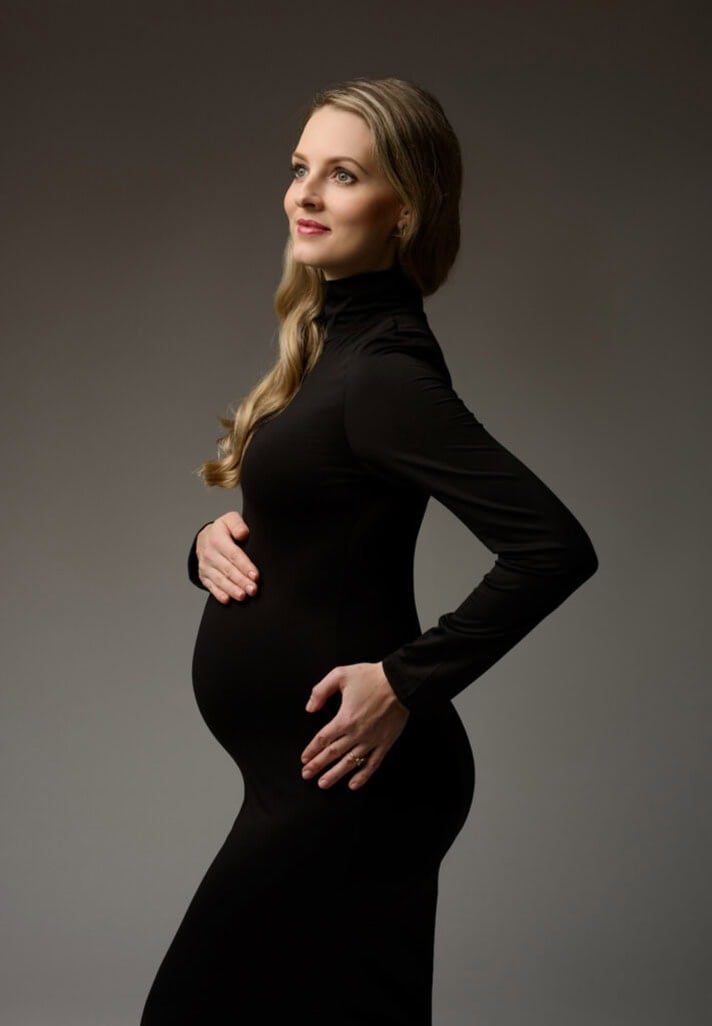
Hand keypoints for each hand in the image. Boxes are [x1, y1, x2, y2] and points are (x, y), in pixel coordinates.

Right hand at [196, 512, 259, 603]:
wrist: (205, 538)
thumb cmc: (223, 530)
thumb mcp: (229, 520)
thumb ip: (237, 524)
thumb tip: (244, 534)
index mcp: (217, 539)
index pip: (233, 554)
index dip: (245, 566)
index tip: (255, 575)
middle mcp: (209, 553)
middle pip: (228, 569)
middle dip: (241, 581)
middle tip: (253, 590)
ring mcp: (205, 566)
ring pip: (220, 580)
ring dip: (232, 589)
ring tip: (243, 596)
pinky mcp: (204, 576)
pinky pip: (211, 586)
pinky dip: (219, 594)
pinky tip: (227, 600)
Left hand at [300, 661, 409, 790]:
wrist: (400, 682)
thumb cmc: (371, 677)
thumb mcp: (340, 675)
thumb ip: (321, 691)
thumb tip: (310, 708)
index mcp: (344, 718)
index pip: (323, 739)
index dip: (312, 750)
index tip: (304, 759)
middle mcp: (356, 733)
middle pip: (332, 753)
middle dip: (318, 766)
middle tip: (307, 775)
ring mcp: (371, 740)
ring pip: (350, 762)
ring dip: (335, 775)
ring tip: (323, 784)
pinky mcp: (385, 743)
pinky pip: (372, 764)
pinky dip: (363, 776)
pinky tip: (354, 785)